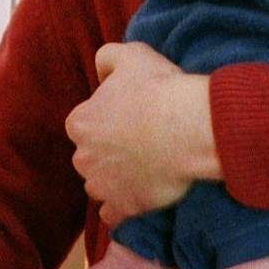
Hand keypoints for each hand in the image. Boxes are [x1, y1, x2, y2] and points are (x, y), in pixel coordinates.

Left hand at [64, 42, 217, 227]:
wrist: (188, 129)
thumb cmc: (158, 89)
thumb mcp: (130, 54)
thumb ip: (107, 58)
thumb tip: (101, 71)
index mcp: (80, 123)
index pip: (84, 124)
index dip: (106, 120)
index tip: (129, 118)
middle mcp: (83, 157)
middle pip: (90, 156)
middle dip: (108, 152)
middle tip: (140, 142)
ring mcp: (102, 186)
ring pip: (99, 185)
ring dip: (114, 180)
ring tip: (143, 169)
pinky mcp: (124, 207)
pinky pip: (113, 214)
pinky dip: (123, 207)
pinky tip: (139, 195)